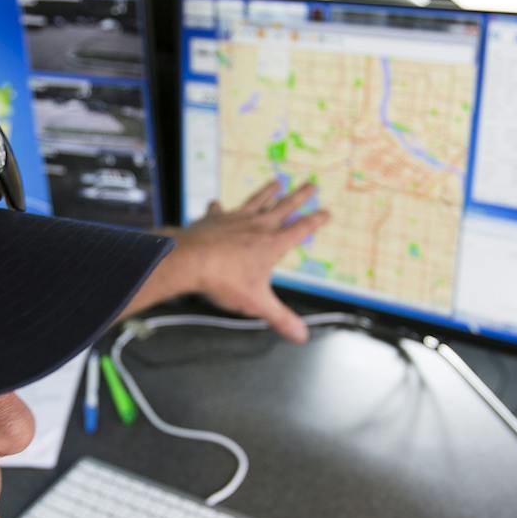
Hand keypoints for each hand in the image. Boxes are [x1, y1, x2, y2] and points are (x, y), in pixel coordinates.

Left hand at [131, 180, 328, 340]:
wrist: (189, 260)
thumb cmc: (224, 280)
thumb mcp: (256, 303)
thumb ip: (280, 319)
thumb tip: (301, 336)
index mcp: (272, 244)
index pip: (301, 229)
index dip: (316, 221)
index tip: (327, 212)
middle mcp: (257, 226)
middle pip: (284, 207)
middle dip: (300, 196)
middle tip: (311, 183)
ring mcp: (235, 219)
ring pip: (257, 200)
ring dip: (268, 191)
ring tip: (277, 180)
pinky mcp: (214, 218)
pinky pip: (219, 210)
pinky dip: (220, 207)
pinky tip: (217, 202)